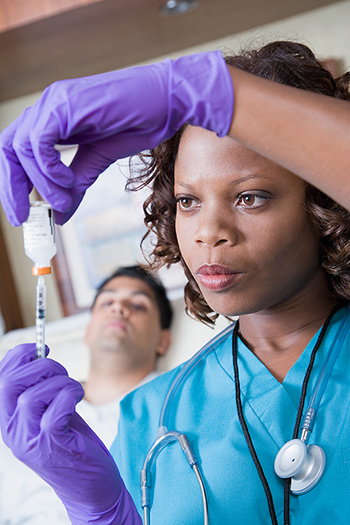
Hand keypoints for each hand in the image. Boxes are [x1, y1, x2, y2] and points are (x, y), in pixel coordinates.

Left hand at [0, 51, 232, 225]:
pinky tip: (66, 181)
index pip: (17, 153)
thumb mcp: (98, 159)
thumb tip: (60, 215)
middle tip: (23, 217)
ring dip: (40, 183)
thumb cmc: (138, 123)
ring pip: (21, 148)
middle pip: (9, 149)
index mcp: (52, 120)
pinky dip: (48, 168)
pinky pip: (39, 142)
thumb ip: (76, 184)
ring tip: (61, 202)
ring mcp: (55, 103)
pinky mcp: (66, 104)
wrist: (167, 103)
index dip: (14, 183)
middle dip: (12, 187)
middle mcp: (48, 108)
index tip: (23, 213)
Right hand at [0, 344, 140, 523]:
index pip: (1, 377)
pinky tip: (78, 401)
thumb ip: (40, 388)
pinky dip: (70, 396)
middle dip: (41, 366)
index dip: (19, 355)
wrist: (88, 486)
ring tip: (73, 391)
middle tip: (60, 373)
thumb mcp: (49, 412)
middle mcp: (12, 431)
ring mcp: (29, 440)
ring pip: (32, 395)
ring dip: (60, 382)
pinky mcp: (51, 446)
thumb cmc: (71, 443)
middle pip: (10, 382)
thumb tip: (39, 352)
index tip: (40, 349)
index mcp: (9, 419)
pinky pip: (54, 410)